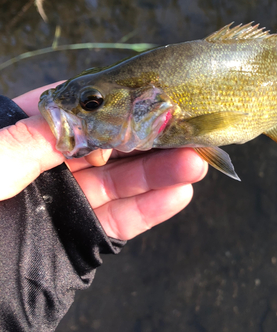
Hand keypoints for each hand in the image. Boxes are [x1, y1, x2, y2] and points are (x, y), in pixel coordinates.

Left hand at [0, 83, 207, 239]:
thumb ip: (39, 136)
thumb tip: (88, 116)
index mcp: (26, 136)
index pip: (80, 110)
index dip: (116, 102)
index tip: (152, 95)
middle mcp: (52, 165)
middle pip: (110, 145)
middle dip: (150, 137)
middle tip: (189, 130)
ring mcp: (68, 201)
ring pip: (122, 182)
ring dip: (161, 172)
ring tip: (196, 162)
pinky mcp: (79, 236)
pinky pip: (119, 220)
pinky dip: (150, 209)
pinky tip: (178, 194)